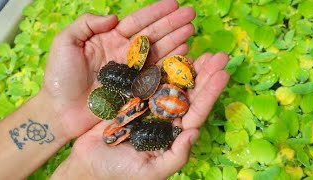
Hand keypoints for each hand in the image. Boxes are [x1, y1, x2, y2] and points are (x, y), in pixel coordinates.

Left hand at [42, 0, 195, 138]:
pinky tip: (183, 52)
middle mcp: (123, 52)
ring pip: (158, 51)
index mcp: (108, 38)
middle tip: (191, 14)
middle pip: (152, 34)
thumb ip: (86, 24)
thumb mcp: (65, 43)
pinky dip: (170, 62)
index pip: (136, 22)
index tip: (173, 4)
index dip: (155, 12)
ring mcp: (131, 71)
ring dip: (175, 39)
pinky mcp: (135, 88)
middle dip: (172, 23)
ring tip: (191, 30)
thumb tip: (115, 18)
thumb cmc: (60, 77)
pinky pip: (156, 73)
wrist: (61, 111)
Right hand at [51, 53, 229, 179]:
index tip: (223, 74)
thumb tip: (194, 134)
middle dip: (205, 75)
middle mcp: (165, 118)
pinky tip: (172, 54)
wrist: (88, 165)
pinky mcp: (132, 98)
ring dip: (187, 68)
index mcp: (173, 134)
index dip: (210, 93)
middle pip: (189, 94)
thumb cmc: (118, 174)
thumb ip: (175, 156)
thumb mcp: (150, 172)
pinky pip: (148, 80)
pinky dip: (160, 67)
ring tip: (202, 51)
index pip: (196, 111)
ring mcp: (149, 106)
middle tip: (219, 56)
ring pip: (172, 84)